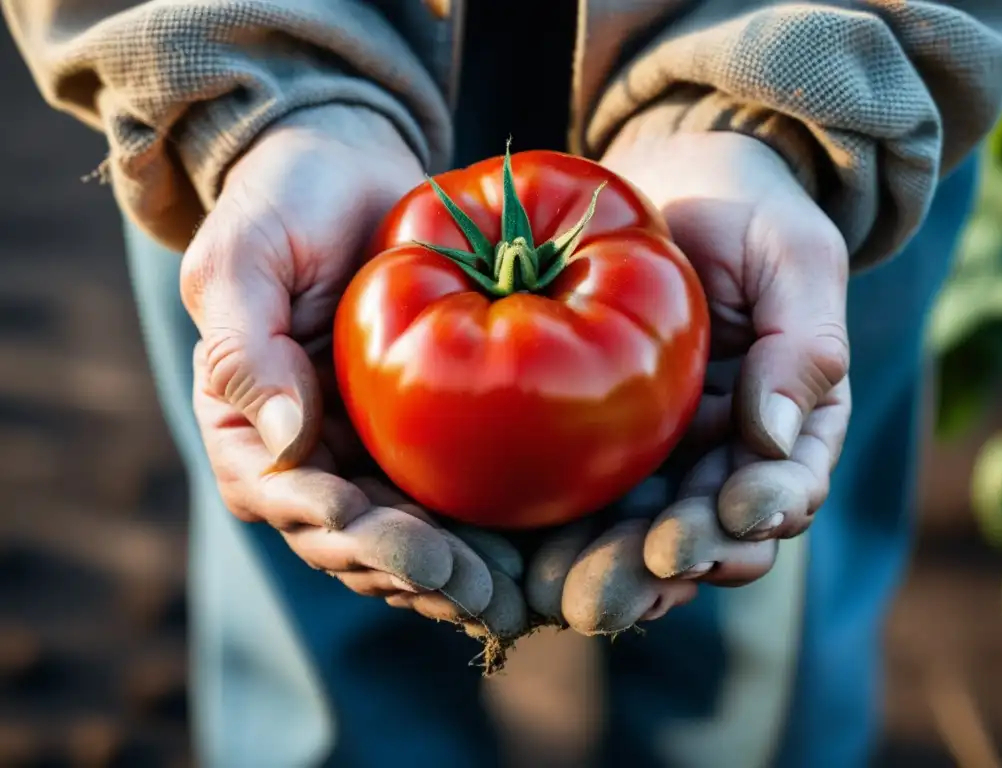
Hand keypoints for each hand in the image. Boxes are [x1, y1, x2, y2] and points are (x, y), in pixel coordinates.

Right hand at [181, 105, 526, 639]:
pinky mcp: (422, 439)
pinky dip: (477, 535)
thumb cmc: (287, 201)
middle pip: (344, 537)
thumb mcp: (245, 255)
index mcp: (247, 421)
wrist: (351, 172)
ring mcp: (365, 450)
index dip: (325, 524)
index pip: (277, 494)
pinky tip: (520, 553)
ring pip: (398, 537)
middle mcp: (306, 452)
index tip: (371, 526)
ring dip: (444, 573)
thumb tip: (289, 442)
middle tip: (462, 580)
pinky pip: (446, 501)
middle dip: (398, 566)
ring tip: (500, 588)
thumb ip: (244, 344)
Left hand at [526, 117, 850, 633]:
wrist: (670, 183)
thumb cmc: (745, 211)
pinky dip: (566, 536)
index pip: (784, 489)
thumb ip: (803, 344)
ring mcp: (661, 454)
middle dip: (673, 565)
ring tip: (570, 593)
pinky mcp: (598, 442)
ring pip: (644, 535)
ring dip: (615, 573)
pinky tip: (532, 560)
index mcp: (790, 423)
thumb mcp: (792, 258)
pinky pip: (588, 499)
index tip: (729, 513)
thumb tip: (776, 441)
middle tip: (633, 582)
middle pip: (708, 534)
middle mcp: (726, 454)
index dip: (759, 512)